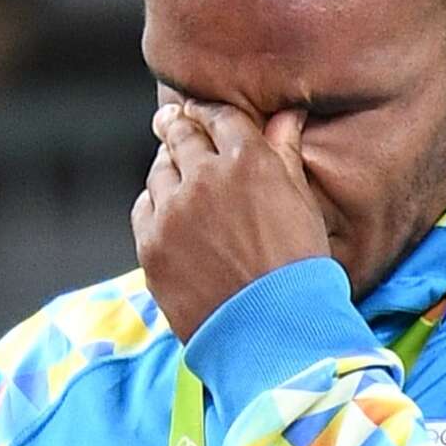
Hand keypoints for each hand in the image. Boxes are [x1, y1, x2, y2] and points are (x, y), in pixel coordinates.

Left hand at [133, 100, 328, 341]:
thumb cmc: (298, 270)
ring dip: (169, 167)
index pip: (220, 116)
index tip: (203, 113)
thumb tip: (285, 114)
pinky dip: (155, 204)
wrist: (273, 332)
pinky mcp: (151, 244)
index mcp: (248, 161)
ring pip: (160, 170)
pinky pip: (144, 207)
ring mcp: (173, 212)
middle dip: (179, 126)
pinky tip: (169, 213)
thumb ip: (285, 153)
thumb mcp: (301, 203)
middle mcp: (204, 178)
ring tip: (177, 174)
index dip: (211, 113)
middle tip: (173, 120)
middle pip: (181, 135)